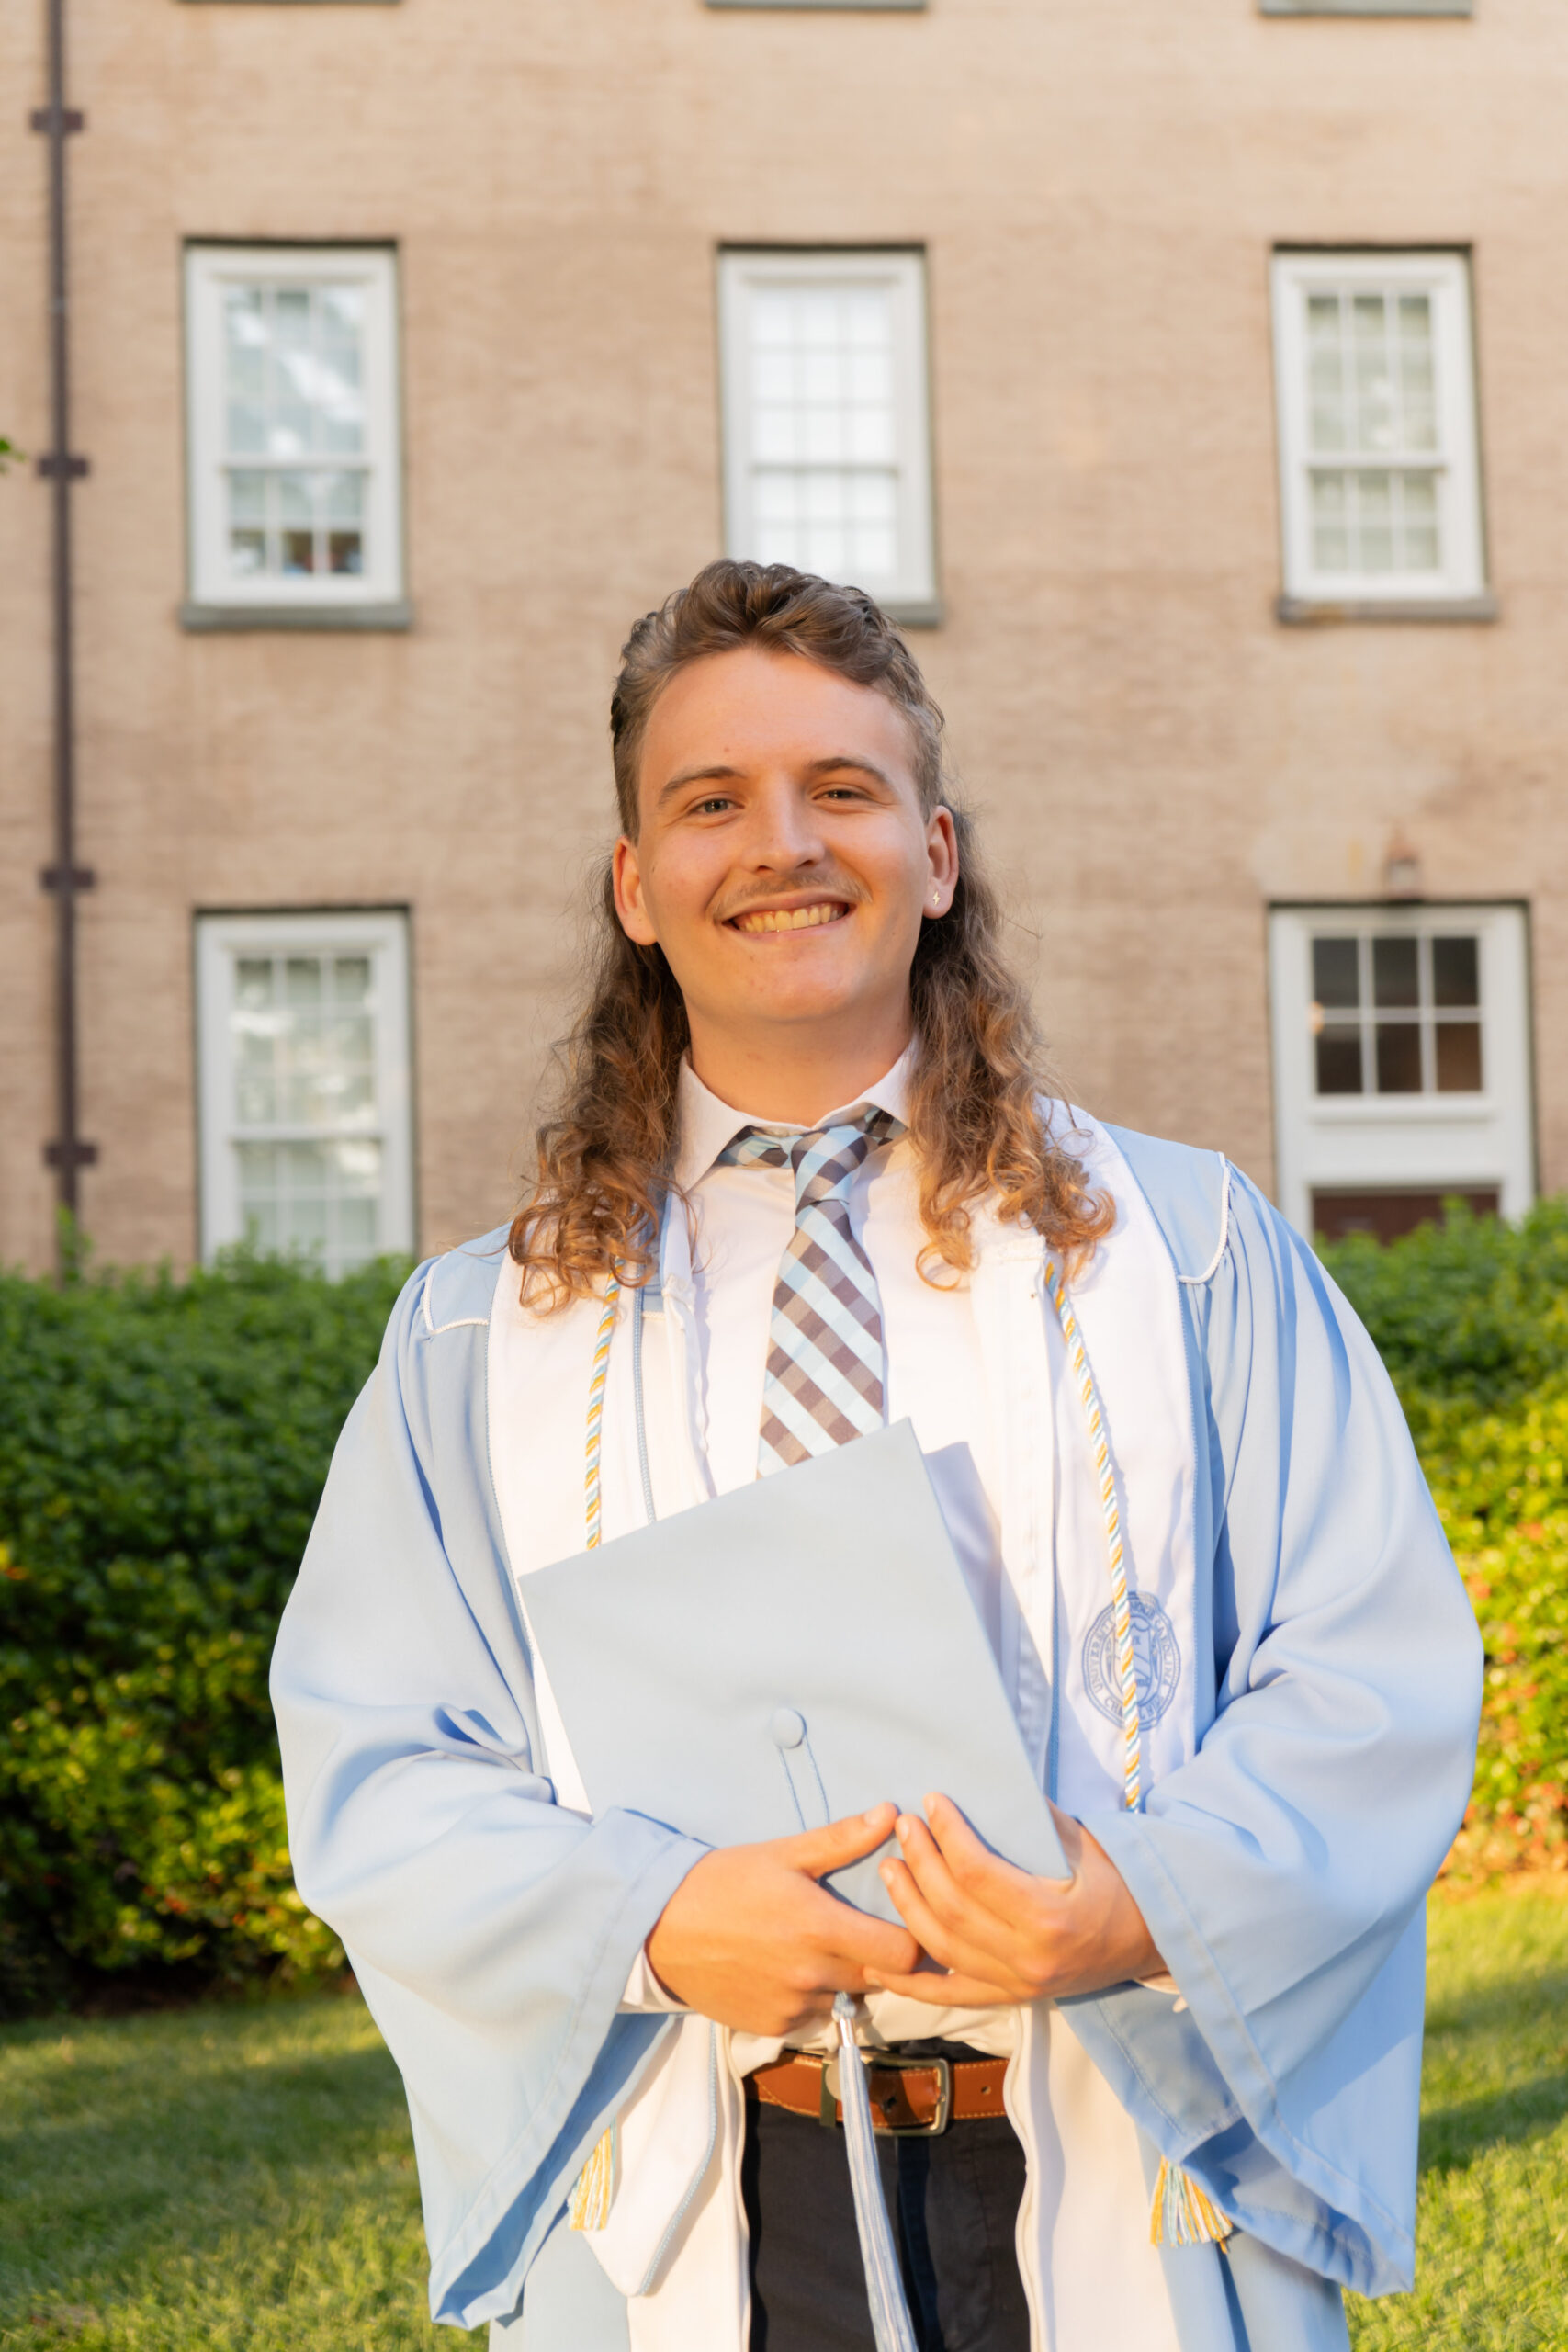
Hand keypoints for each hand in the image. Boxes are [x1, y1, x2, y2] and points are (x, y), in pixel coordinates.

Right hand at [645, 1803, 921, 2035]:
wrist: (660, 1929)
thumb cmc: (723, 1882)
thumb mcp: (782, 1854)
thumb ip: (842, 1840)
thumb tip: (890, 1813)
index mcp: (821, 1929)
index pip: (902, 1954)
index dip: (910, 1941)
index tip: (900, 1924)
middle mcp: (812, 1976)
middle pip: (878, 1979)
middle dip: (874, 1958)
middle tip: (855, 1932)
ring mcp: (792, 2007)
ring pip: (844, 2000)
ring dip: (840, 1980)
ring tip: (811, 1949)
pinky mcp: (772, 2027)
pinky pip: (811, 2017)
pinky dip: (808, 1998)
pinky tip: (784, 1969)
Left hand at [866, 1793, 1162, 2006]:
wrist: (1153, 1939)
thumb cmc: (1122, 1883)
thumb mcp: (1088, 1843)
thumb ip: (1036, 1819)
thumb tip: (987, 1784)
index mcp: (1048, 1918)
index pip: (977, 1873)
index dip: (949, 1834)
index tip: (933, 1801)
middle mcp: (1027, 1959)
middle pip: (952, 1909)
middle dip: (921, 1862)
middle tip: (905, 1826)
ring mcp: (1017, 1984)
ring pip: (943, 1949)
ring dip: (909, 1907)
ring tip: (891, 1867)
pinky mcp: (1010, 1997)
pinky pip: (950, 1995)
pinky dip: (912, 1983)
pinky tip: (879, 1966)